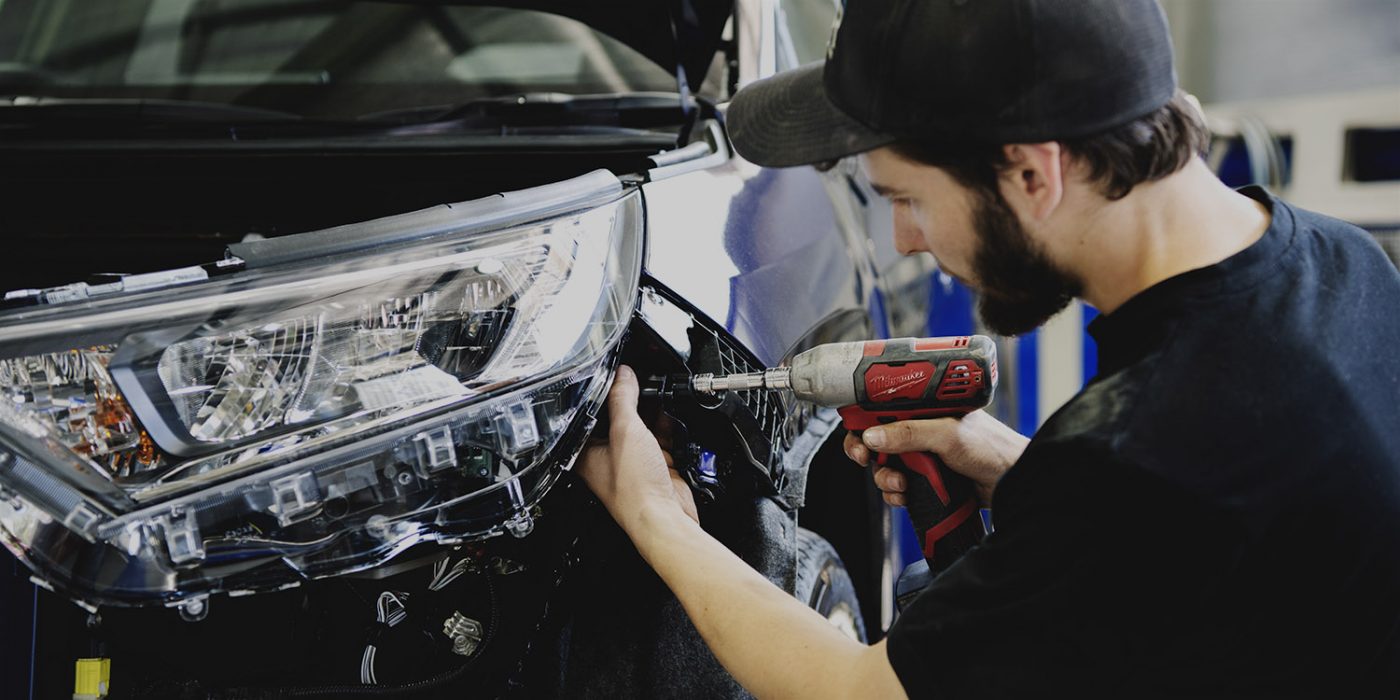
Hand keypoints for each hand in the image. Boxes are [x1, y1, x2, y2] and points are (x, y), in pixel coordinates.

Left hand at [577, 365, 698, 530]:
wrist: (665, 517)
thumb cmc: (634, 489)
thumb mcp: (625, 431)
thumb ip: (623, 399)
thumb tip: (622, 375)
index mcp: (586, 453)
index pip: (589, 414)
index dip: (599, 393)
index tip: (610, 374)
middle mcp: (608, 457)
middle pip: (616, 419)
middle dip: (629, 399)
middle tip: (636, 379)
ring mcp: (633, 462)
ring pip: (640, 427)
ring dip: (650, 411)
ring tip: (656, 390)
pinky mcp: (655, 466)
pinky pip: (660, 438)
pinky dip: (666, 426)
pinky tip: (670, 413)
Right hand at [842, 410, 1027, 505]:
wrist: (1011, 482)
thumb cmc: (992, 448)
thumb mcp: (947, 434)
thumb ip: (909, 433)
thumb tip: (873, 436)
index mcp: (923, 410)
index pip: (881, 408)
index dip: (862, 420)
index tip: (857, 434)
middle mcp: (919, 430)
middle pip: (875, 439)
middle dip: (867, 452)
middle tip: (865, 459)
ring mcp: (921, 457)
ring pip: (884, 466)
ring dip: (885, 477)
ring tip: (902, 484)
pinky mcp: (925, 480)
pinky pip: (897, 488)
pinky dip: (896, 495)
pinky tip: (907, 496)